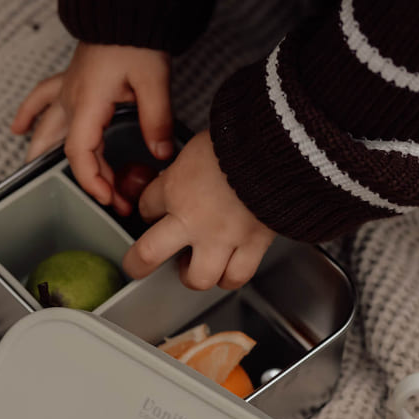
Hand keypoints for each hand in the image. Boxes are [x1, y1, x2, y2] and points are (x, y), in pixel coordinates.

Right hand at [10, 42, 172, 215]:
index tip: (109, 198)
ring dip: (50, 157)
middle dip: (85, 178)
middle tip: (107, 198)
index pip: (80, 153)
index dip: (92, 180)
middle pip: (67, 149)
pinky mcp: (71, 80)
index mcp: (88, 103)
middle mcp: (71, 99)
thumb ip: (157, 121)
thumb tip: (161, 153)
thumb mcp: (154, 81)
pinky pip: (40, 99)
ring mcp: (67, 89)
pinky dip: (29, 115)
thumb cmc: (136, 38)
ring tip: (55, 181)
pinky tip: (19, 129)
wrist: (125, 5)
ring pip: (48, 130)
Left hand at [123, 130, 275, 289]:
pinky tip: (229, 271)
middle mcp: (193, 218)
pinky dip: (231, 276)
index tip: (152, 212)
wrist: (279, 150)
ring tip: (196, 269)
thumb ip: (188, 165)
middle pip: (149, 254)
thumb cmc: (243, 140)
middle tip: (139, 266)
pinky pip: (237, 275)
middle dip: (139, 264)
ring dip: (194, 276)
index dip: (146, 211)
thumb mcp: (200, 144)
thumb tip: (187, 172)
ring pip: (198, 278)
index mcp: (176, 186)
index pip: (145, 207)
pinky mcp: (252, 246)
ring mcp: (222, 237)